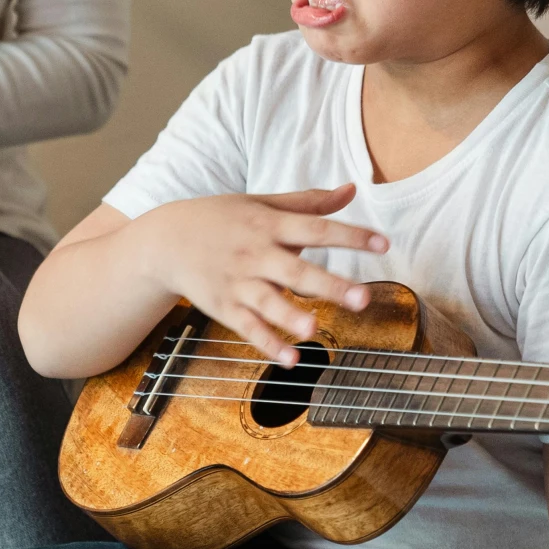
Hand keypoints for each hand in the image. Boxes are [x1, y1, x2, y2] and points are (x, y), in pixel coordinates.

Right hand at [131, 184, 389, 364]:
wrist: (165, 241)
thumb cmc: (222, 219)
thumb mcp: (262, 204)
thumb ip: (309, 202)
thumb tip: (352, 189)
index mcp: (269, 224)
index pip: (316, 228)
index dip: (350, 236)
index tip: (383, 244)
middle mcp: (255, 253)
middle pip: (297, 270)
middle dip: (330, 285)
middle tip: (363, 298)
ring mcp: (238, 283)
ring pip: (269, 302)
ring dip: (292, 317)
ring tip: (315, 329)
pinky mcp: (224, 307)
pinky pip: (248, 328)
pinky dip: (268, 344)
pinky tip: (291, 359)